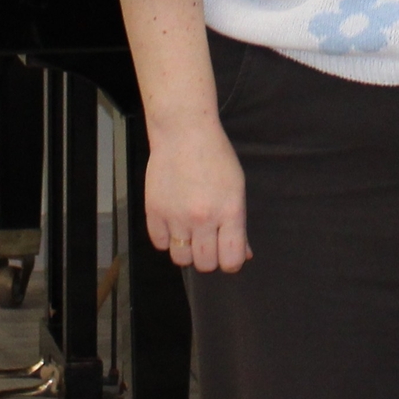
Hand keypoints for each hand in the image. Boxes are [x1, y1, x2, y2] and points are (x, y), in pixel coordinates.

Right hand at [145, 118, 251, 272]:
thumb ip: (239, 225)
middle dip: (209, 257)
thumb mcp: (236, 188)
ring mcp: (177, 217)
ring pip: (180, 259)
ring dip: (187, 251)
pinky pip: (160, 244)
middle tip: (209, 240)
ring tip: (190, 233)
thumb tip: (244, 254)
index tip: (228, 254)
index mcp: (230, 211)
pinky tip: (174, 222)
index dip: (231, 262)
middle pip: (204, 264)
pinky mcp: (154, 212)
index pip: (231, 260)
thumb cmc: (216, 157)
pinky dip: (167, 238)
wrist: (184, 133)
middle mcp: (203, 218)